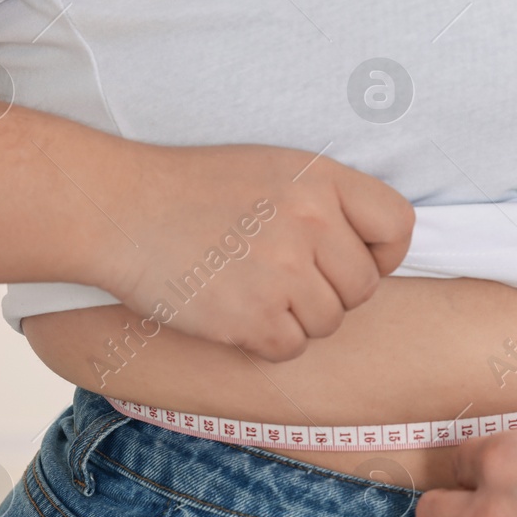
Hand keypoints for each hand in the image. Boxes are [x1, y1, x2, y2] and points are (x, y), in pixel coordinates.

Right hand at [97, 144, 413, 361]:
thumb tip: (375, 251)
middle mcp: (312, 222)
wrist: (117, 209)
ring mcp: (283, 270)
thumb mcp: (274, 168)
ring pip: (329, 322)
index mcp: (322, 179)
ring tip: (251, 290)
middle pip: (363, 287)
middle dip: (330, 292)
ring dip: (296, 319)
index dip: (382, 253)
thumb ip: (328, 202)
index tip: (352, 259)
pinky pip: (291, 348)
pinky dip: (266, 342)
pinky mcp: (252, 315)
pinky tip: (235, 313)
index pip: (398, 225)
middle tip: (283, 280)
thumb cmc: (194, 189)